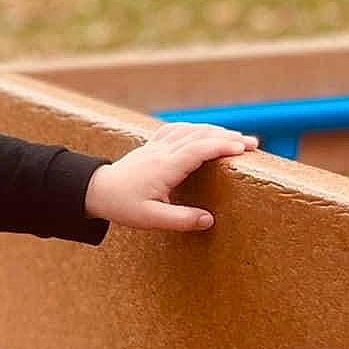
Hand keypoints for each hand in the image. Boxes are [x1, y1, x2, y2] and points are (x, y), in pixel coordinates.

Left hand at [84, 122, 259, 232]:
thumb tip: (209, 220)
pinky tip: (204, 131)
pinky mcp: (151, 146)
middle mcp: (161, 152)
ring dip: (214, 131)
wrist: (95, 191)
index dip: (222, 147)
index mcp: (164, 167)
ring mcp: (156, 146)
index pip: (198, 150)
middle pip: (199, 136)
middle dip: (227, 137)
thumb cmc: (122, 206)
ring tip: (237, 138)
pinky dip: (195, 128)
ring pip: (190, 130)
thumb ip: (180, 220)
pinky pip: (176, 130)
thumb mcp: (150, 219)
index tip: (244, 149)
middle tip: (253, 144)